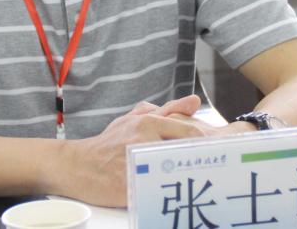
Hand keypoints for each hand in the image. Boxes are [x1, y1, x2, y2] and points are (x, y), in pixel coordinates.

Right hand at [52, 95, 207, 206]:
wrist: (78, 166)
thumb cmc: (109, 143)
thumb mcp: (135, 119)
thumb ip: (167, 110)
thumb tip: (195, 101)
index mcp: (148, 123)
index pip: (191, 132)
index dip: (208, 144)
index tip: (218, 152)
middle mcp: (145, 140)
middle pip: (188, 151)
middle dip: (204, 160)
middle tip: (218, 168)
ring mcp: (139, 164)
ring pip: (178, 171)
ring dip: (191, 176)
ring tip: (201, 181)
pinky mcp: (133, 187)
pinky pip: (160, 191)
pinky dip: (172, 193)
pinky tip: (180, 195)